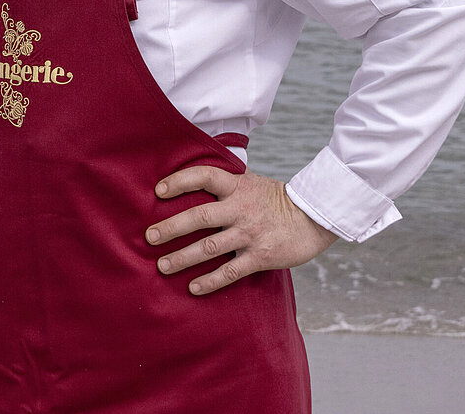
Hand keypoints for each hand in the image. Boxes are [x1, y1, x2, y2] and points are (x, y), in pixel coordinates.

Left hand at [145, 168, 336, 295]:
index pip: (203, 176)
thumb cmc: (277, 200)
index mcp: (237, 186)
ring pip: (209, 247)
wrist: (315, 218)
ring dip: (182, 258)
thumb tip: (197, 179)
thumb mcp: (252, 182)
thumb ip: (226, 182)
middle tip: (149, 237)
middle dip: (171, 227)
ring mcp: (250, 234)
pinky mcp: (260, 257)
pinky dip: (210, 281)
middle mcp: (241, 209)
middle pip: (199, 216)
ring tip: (162, 266)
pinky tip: (193, 288)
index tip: (158, 191)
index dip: (180, 181)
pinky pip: (230, 271)